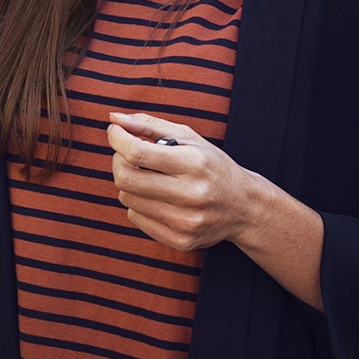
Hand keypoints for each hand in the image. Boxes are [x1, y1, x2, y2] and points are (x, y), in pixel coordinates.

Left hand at [107, 112, 325, 309]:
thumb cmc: (212, 167)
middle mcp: (191, 194)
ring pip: (128, 199)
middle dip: (118, 161)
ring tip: (150, 179)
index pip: (138, 153)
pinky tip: (158, 199)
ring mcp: (186, 221)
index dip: (117, 139)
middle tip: (127, 155)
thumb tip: (113, 118)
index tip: (115, 132)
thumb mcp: (189, 138)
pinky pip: (136, 219)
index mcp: (194, 163)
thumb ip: (150, 125)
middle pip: (126, 179)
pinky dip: (139, 205)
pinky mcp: (180, 240)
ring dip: (130, 184)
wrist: (244, 207)